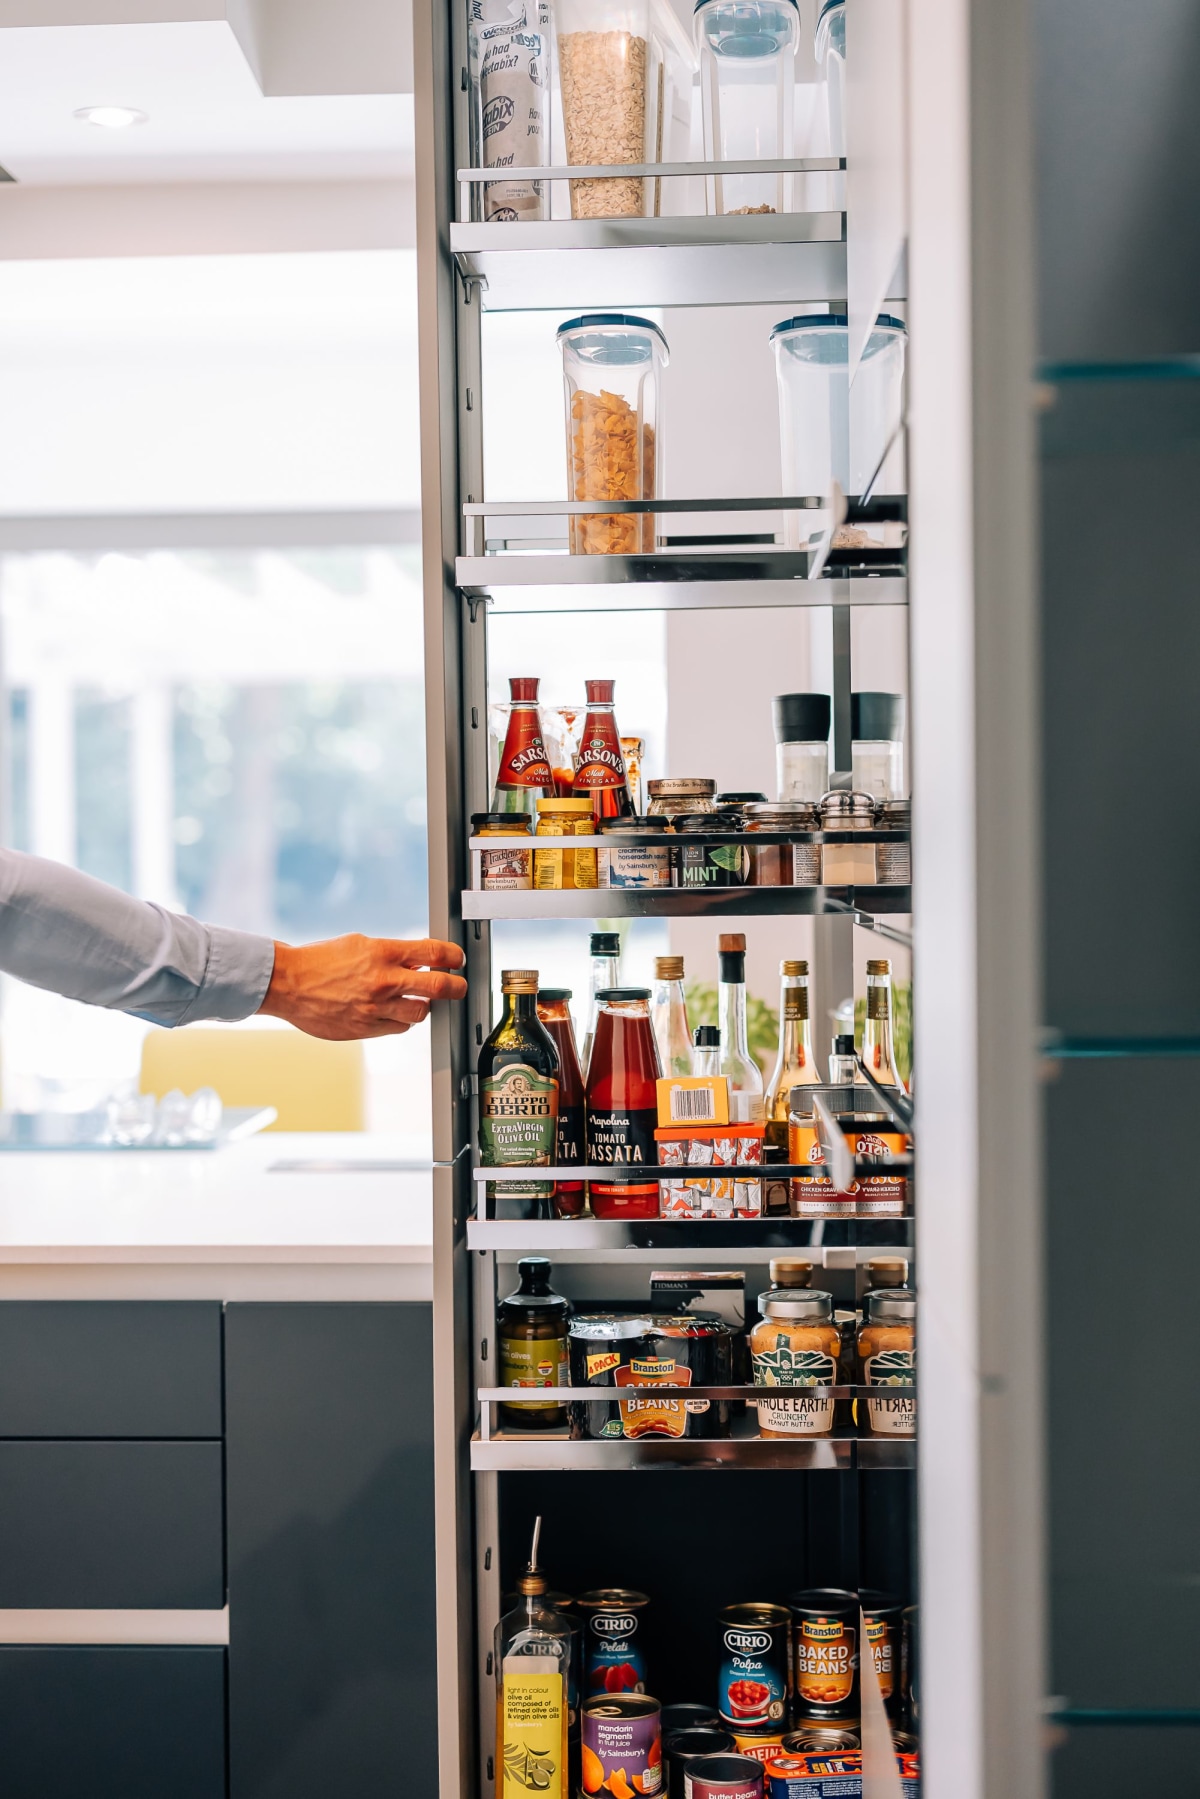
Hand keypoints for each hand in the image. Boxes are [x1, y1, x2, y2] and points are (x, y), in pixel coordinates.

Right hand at [258, 934, 466, 1039]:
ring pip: (420, 1013)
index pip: (433, 952)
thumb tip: (418, 961)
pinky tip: (391, 1012)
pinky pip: (397, 1028)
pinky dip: (400, 1021)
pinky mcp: (365, 1029)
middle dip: (455, 987)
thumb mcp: (359, 945)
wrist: (287, 984)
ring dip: (423, 1006)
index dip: (452, 956)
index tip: (457, 959)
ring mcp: (375, 1008)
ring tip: (417, 1000)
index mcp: (382, 953)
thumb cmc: (319, 961)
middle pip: (438, 987)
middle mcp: (383, 981)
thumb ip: (390, 954)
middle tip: (458, 986)